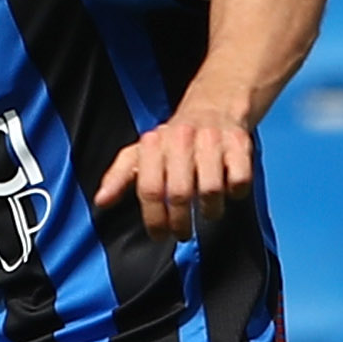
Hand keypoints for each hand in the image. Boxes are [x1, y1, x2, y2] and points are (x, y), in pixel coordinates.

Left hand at [94, 100, 252, 240]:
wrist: (214, 107)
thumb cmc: (173, 140)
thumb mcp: (141, 154)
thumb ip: (119, 177)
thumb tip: (102, 201)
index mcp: (154, 144)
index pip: (150, 189)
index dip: (154, 218)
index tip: (159, 234)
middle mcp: (182, 139)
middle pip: (180, 193)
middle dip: (180, 222)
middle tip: (182, 232)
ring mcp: (213, 140)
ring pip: (212, 189)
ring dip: (209, 210)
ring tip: (206, 211)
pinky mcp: (240, 144)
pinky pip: (240, 180)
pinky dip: (235, 193)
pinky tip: (228, 191)